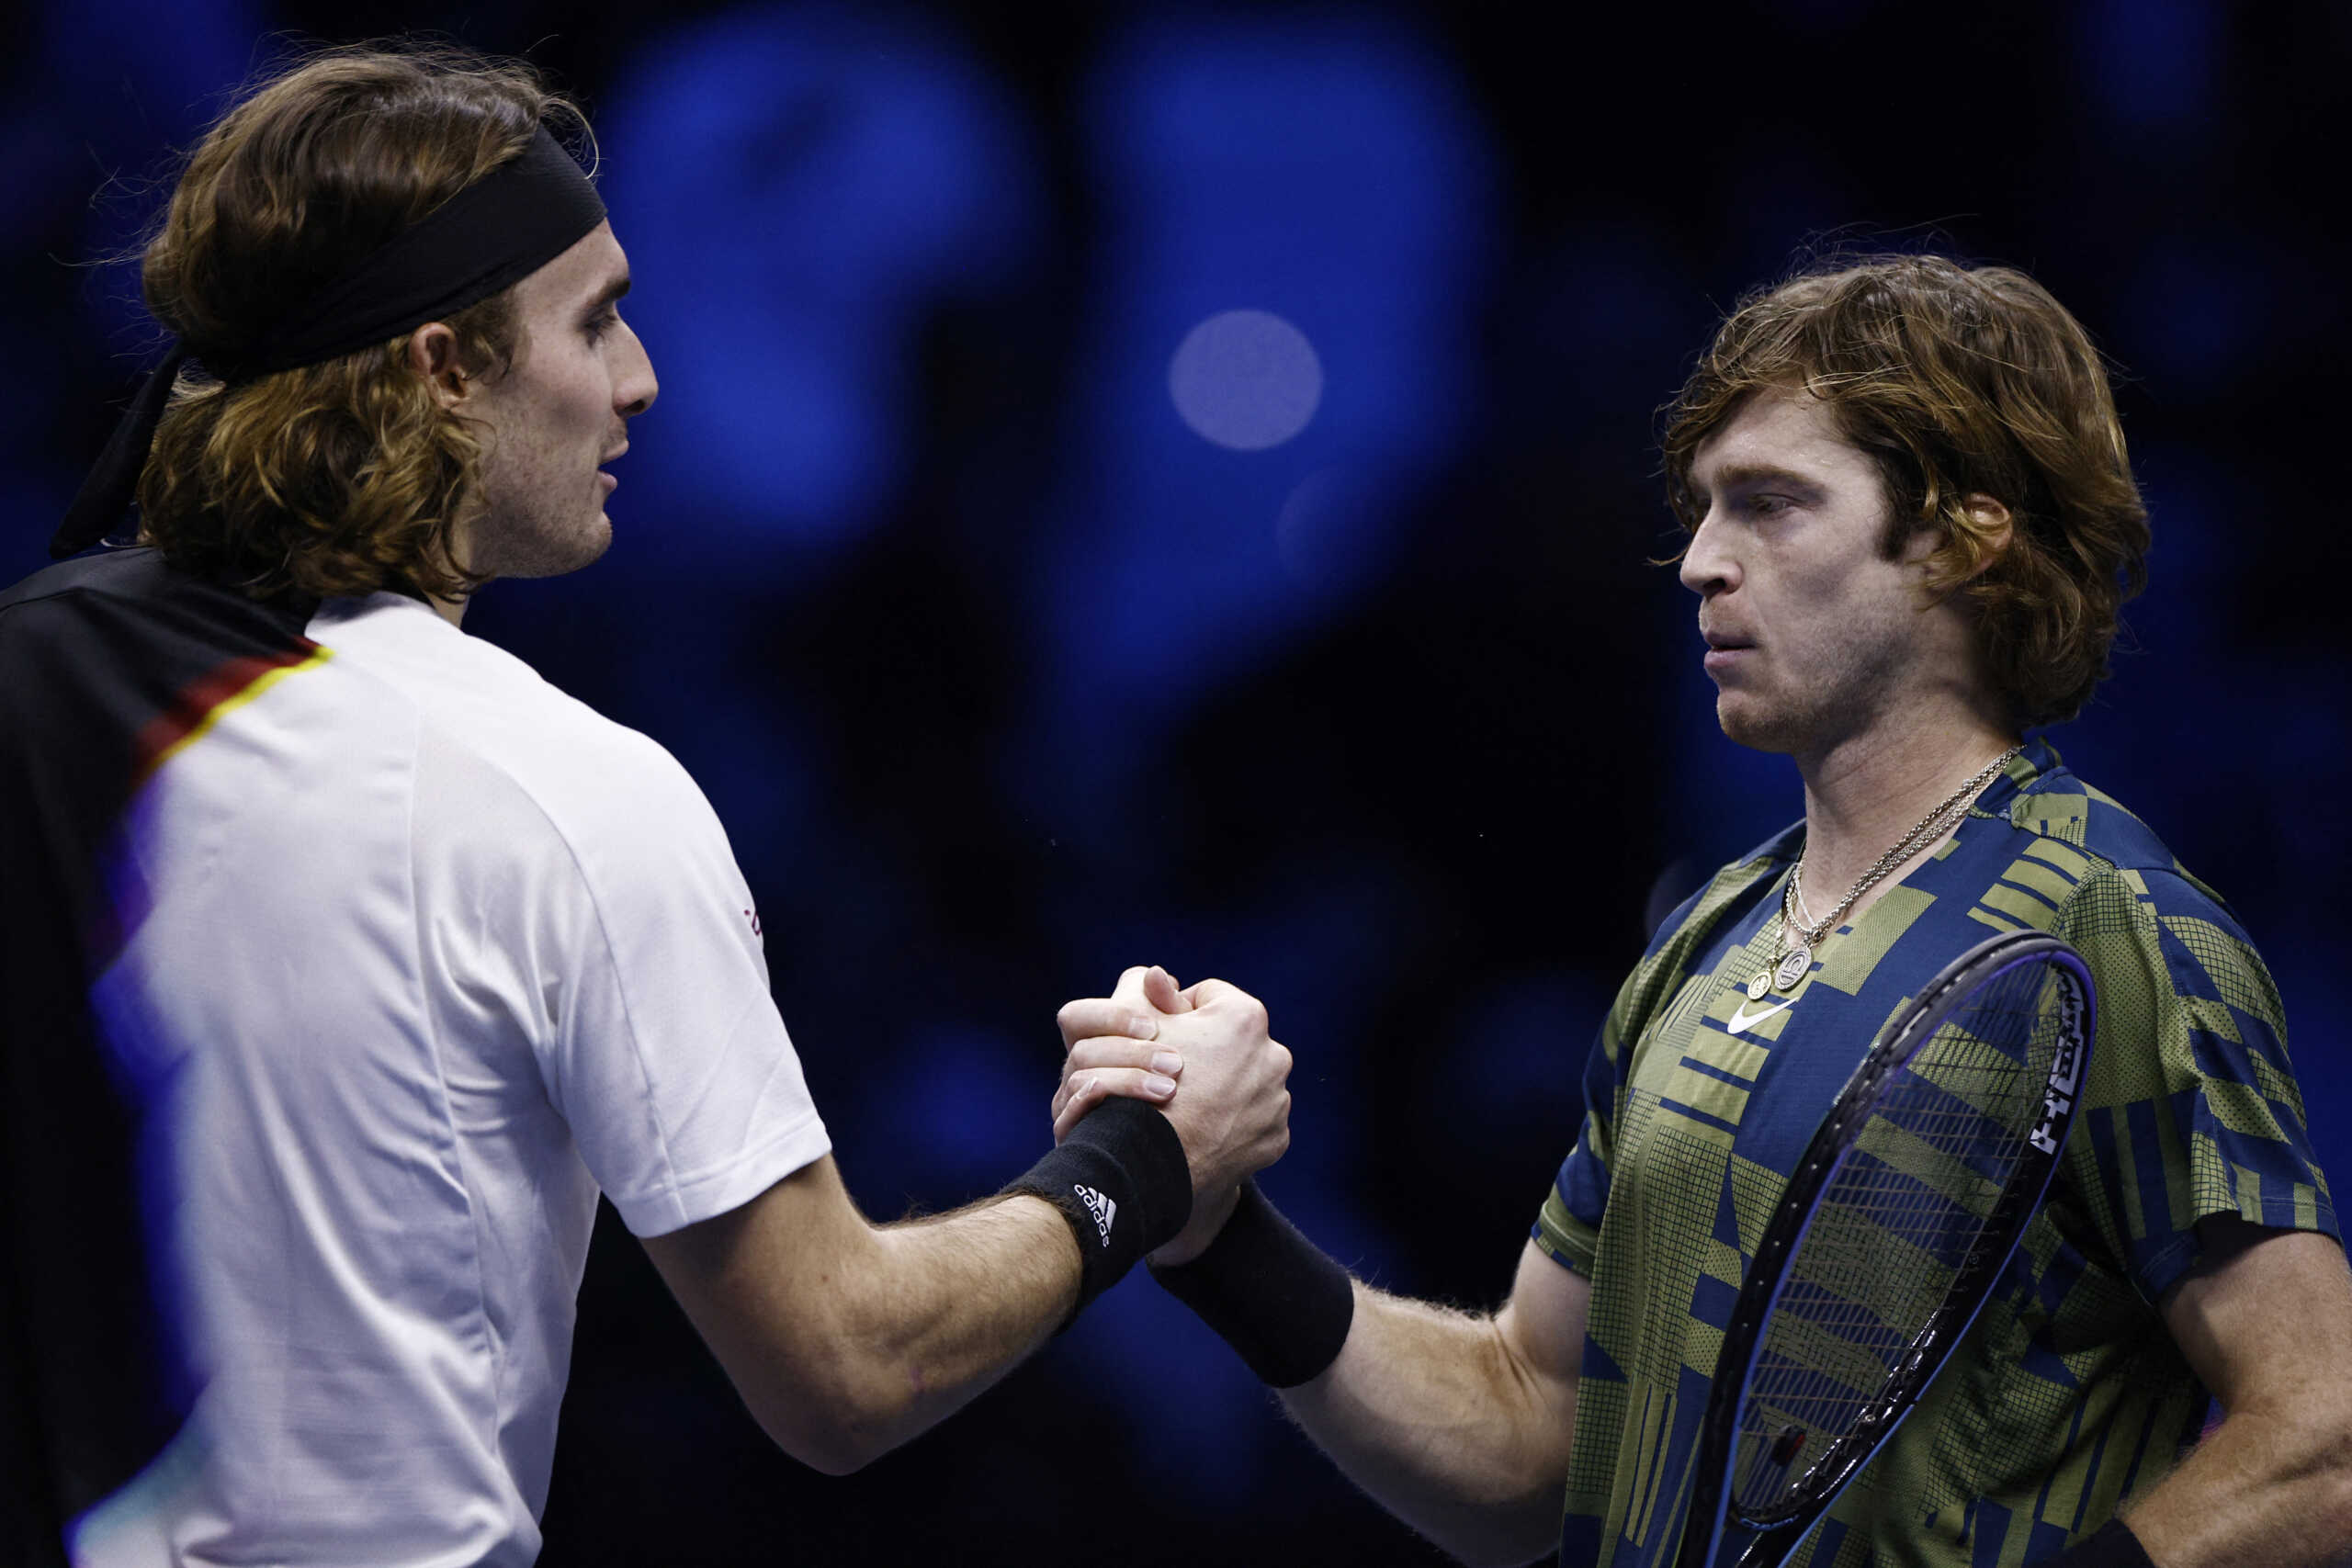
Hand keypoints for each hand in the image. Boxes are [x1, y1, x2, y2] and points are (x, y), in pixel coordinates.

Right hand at [1052, 965, 1189, 1137]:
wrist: (1171, 1160)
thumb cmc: (1182, 1095)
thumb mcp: (1184, 1047)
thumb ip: (1173, 1012)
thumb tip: (1155, 974)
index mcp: (1097, 1044)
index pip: (1080, 1015)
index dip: (1114, 1015)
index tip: (1154, 1026)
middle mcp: (1077, 1072)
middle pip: (1081, 1046)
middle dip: (1130, 1051)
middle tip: (1175, 1063)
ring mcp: (1068, 1104)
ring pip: (1079, 1078)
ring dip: (1127, 1080)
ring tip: (1171, 1090)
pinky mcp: (1071, 1136)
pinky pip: (1067, 1118)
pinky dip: (1103, 1108)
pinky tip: (1139, 1112)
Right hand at [1052, 967, 1291, 1264]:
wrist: (1156, 1160)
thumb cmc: (1144, 1081)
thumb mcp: (1140, 1027)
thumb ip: (1153, 994)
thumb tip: (1157, 975)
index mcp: (1245, 1016)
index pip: (1208, 997)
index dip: (1178, 1013)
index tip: (1160, 1034)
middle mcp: (1274, 1054)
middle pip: (1231, 1042)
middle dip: (1208, 1051)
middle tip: (1173, 1070)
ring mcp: (1278, 1100)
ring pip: (1245, 1082)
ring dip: (1222, 1087)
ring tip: (1188, 1103)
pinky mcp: (1276, 1137)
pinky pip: (1253, 1121)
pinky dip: (1233, 1123)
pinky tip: (1205, 1130)